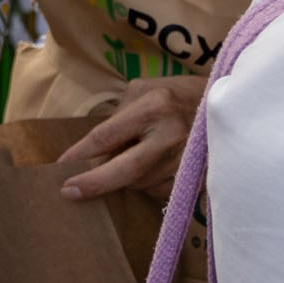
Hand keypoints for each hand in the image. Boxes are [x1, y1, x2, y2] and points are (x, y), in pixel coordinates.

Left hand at [58, 76, 206, 200]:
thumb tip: (95, 149)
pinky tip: (148, 167)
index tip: (61, 167)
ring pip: (139, 183)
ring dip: (123, 179)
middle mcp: (170, 136)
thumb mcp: (142, 90)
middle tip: (69, 192)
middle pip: (126, 169)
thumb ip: (118, 117)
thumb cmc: (175, 94)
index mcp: (154, 108)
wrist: (222, 105)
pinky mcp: (194, 178)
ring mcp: (185, 160)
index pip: (108, 136)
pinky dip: (144, 183)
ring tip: (127, 160)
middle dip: (95, 183)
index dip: (81, 154)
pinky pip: (157, 190)